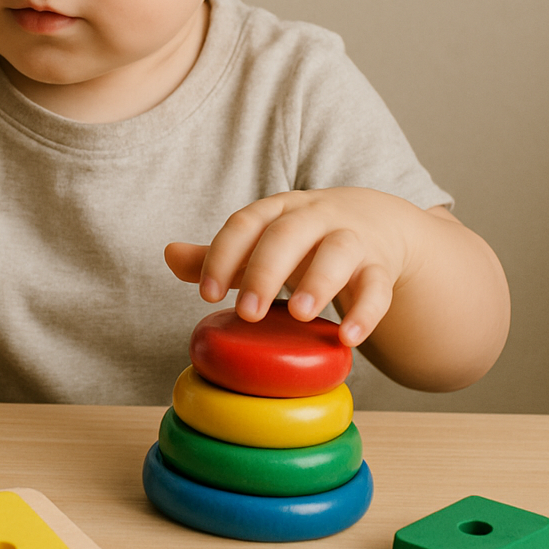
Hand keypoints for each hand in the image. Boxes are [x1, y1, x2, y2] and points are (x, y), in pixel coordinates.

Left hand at [164, 188, 425, 347]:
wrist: (375, 222)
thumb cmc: (303, 240)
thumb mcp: (262, 242)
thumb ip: (222, 253)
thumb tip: (168, 255)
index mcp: (277, 210)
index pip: (245, 223)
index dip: (223, 255)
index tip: (206, 293)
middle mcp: (314, 218)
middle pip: (288, 234)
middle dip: (265, 271)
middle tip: (247, 311)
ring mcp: (352, 239)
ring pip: (338, 253)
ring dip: (319, 283)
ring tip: (300, 315)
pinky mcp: (381, 267)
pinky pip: (377, 287)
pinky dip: (366, 312)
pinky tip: (348, 338)